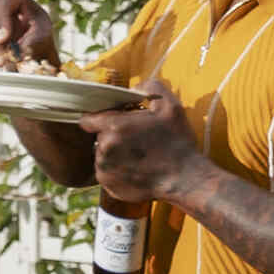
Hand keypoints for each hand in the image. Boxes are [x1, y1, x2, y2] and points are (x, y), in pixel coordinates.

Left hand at [86, 99, 210, 208]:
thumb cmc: (177, 142)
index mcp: (114, 127)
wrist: (185, 179)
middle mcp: (104, 149)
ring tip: (138, 155)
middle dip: (113, 135)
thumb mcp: (170, 106)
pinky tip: (136, 168)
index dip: (101, 117)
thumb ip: (149, 87)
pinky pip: (107, 172)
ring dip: (115, 153)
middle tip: (135, 139)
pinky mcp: (108, 185)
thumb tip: (134, 88)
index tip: (115, 120)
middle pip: (99, 136)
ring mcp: (104, 169)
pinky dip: (117, 170)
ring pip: (103, 155)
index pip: (89, 118)